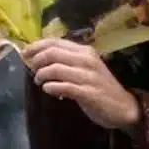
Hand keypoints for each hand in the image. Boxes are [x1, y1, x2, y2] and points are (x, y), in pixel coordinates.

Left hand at [21, 39, 141, 130]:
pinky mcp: (88, 93)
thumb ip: (67, 61)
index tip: (25, 53)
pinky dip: (52, 87)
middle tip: (32, 69)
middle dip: (37, 60)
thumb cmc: (100, 87)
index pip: (55, 41)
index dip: (37, 46)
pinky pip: (64, 87)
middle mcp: (87, 60)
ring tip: (39, 81)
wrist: (123, 107)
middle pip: (53, 53)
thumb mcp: (85, 68)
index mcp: (85, 51)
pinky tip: (48, 90)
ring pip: (56, 68)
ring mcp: (88, 76)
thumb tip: (40, 58)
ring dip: (42, 75)